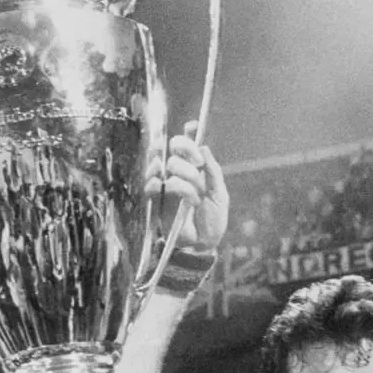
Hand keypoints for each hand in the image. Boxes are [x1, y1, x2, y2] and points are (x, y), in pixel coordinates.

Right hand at [147, 120, 229, 251]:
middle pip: (172, 145)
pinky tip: (182, 199)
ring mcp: (166, 184)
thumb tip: (204, 147)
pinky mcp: (156, 198)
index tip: (193, 127)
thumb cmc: (212, 221)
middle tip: (198, 164)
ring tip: (194, 190)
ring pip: (163, 162)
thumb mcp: (220, 195)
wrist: (202, 246)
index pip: (188, 143)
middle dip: (185, 149)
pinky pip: (153, 182)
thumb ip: (213, 172)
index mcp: (196, 169)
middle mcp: (179, 172)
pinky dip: (170, 187)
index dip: (189, 132)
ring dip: (181, 173)